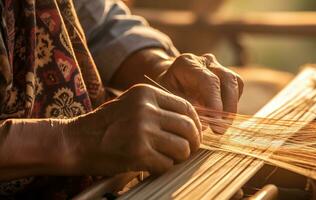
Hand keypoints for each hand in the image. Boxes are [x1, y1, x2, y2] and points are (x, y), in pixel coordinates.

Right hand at [66, 84, 200, 175]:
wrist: (74, 141)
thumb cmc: (105, 125)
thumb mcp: (132, 105)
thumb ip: (159, 109)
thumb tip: (191, 124)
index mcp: (147, 93)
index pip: (187, 107)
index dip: (195, 124)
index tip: (193, 135)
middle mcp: (147, 108)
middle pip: (189, 128)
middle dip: (192, 143)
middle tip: (186, 151)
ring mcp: (142, 130)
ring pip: (182, 148)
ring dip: (178, 157)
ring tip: (165, 158)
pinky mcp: (138, 152)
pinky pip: (166, 164)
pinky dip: (162, 168)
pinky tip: (150, 165)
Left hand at [157, 53, 243, 132]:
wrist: (168, 79)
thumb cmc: (165, 89)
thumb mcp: (167, 97)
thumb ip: (185, 106)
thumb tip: (205, 121)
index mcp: (187, 63)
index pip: (209, 81)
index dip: (215, 102)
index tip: (215, 122)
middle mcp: (205, 61)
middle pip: (227, 79)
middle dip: (228, 106)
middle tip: (221, 129)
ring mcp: (217, 66)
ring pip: (235, 83)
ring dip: (232, 106)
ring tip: (222, 126)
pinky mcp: (226, 75)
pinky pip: (237, 88)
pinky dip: (232, 103)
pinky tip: (222, 116)